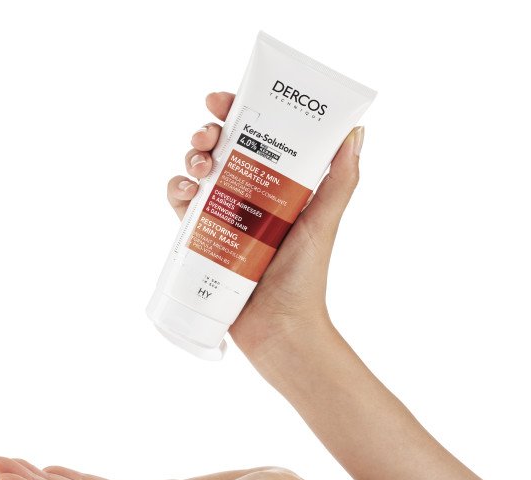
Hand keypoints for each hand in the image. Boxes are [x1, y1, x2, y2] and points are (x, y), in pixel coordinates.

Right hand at [169, 92, 363, 356]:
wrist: (278, 327)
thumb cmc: (304, 277)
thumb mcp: (324, 223)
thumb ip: (340, 181)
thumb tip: (356, 132)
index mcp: (278, 186)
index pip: (257, 139)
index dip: (238, 113)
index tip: (225, 100)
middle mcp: (250, 197)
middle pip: (222, 151)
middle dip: (209, 132)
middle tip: (208, 134)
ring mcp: (225, 218)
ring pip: (198, 174)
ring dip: (190, 158)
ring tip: (198, 165)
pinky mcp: (204, 239)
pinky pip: (182, 207)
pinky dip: (177, 191)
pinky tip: (185, 191)